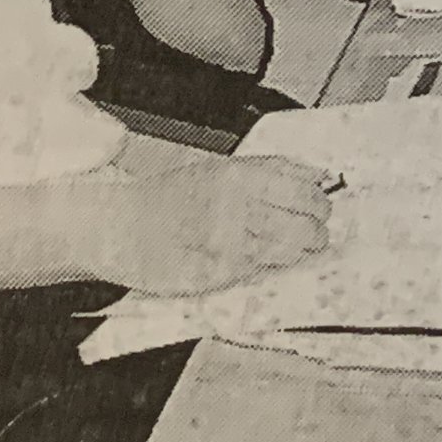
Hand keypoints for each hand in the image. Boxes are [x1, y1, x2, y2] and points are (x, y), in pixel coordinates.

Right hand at [77, 155, 333, 296]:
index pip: (302, 190)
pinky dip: (268, 265)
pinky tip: (258, 257)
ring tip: (290, 246)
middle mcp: (236, 205)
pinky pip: (264, 270)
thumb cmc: (169, 198)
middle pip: (304, 223)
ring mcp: (230, 240)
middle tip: (310, 232)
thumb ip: (267, 170)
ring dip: (299, 250)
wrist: (123, 228)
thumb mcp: (216, 170)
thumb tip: (318, 174)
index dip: (319, 201)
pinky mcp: (222, 272)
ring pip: (290, 250)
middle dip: (315, 230)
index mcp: (237, 175)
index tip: (319, 206)